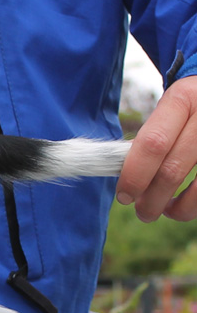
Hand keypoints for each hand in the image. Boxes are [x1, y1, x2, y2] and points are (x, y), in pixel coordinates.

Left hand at [116, 75, 196, 221]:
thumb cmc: (191, 107)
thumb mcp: (171, 107)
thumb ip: (151, 136)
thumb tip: (125, 177)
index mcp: (182, 99)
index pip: (152, 144)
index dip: (134, 175)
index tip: (123, 195)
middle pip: (172, 169)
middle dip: (152, 199)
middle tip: (142, 212)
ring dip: (179, 209)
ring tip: (166, 211)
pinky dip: (196, 203)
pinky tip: (187, 204)